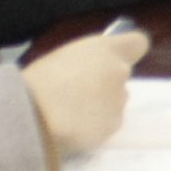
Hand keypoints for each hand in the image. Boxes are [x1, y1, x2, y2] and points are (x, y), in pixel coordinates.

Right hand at [21, 28, 145, 169]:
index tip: (113, 59)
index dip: (126, 52)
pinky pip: (107, 124)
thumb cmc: (38, 81)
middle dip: (105, 83)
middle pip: (121, 76)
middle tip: (77, 93)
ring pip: (115, 102)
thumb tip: (92, 72)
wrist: (33, 115)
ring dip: (100, 106)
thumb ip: (87, 61)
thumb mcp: (62, 58)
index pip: (138, 43)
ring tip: (70, 113)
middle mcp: (119, 71)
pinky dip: (94, 127)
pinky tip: (73, 128)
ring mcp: (119, 100)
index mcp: (105, 48)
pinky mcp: (114, 126)